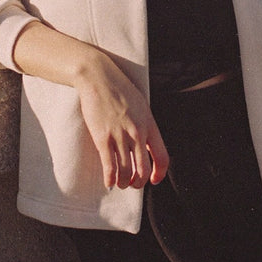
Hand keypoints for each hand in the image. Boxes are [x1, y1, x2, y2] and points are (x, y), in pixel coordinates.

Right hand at [75, 54, 168, 189]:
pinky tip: (108, 181)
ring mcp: (120, 136)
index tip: (153, 180)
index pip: (162, 157)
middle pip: (144, 170)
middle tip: (132, 184)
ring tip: (119, 182)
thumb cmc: (119, 89)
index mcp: (149, 124)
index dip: (159, 174)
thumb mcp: (140, 105)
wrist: (98, 78)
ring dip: (123, 183)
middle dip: (139, 183)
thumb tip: (145, 142)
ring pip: (126, 172)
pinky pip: (109, 167)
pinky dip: (110, 179)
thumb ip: (144, 124)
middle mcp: (137, 132)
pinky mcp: (103, 138)